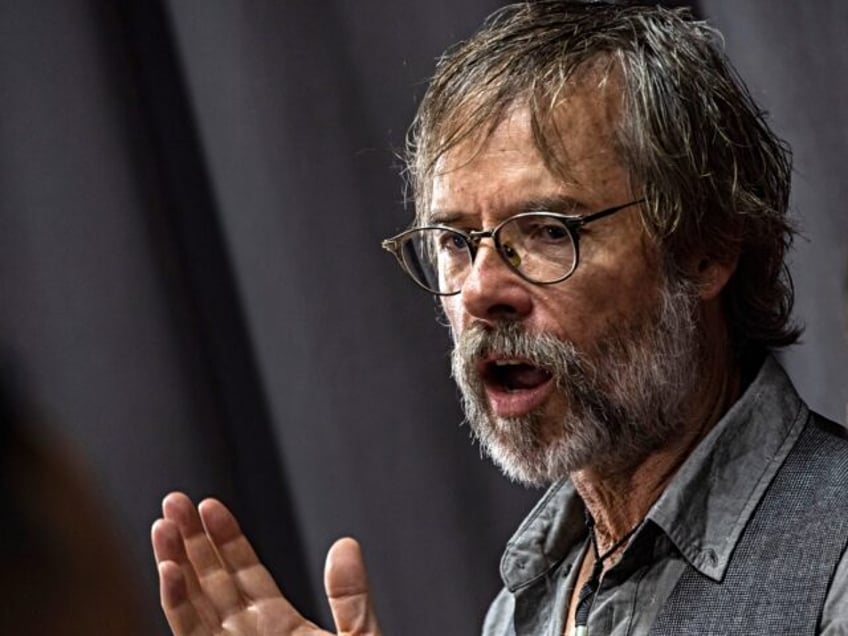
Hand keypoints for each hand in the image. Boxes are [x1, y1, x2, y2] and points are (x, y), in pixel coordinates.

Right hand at [151, 492, 380, 634]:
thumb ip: (351, 598)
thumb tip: (346, 542)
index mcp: (281, 629)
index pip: (246, 575)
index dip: (228, 540)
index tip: (210, 504)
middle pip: (213, 583)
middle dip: (192, 542)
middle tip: (173, 500)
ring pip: (194, 606)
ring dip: (176, 565)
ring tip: (161, 524)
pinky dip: (178, 605)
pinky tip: (169, 571)